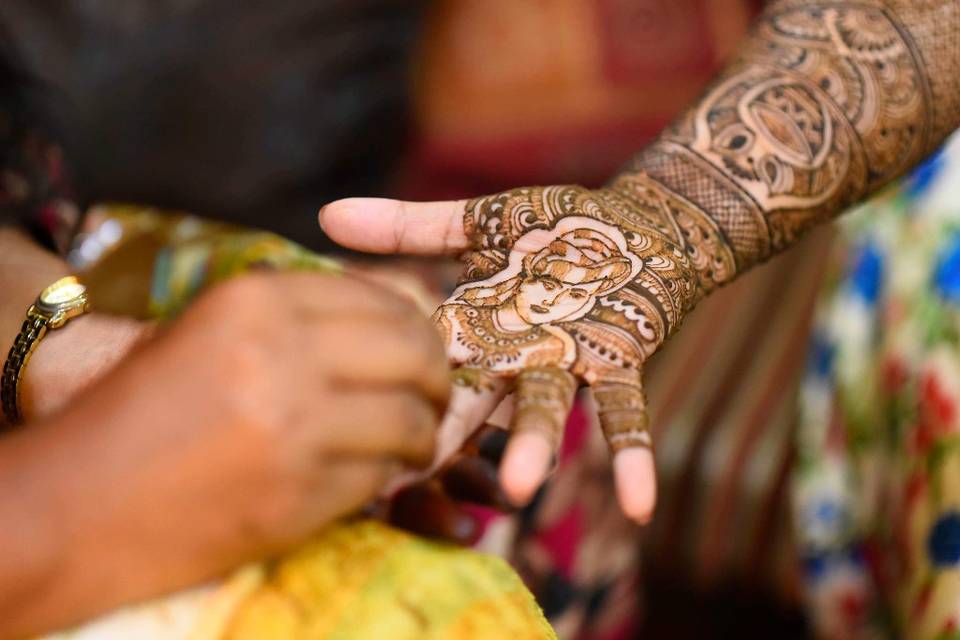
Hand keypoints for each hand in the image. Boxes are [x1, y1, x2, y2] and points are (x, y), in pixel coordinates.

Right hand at [6, 272, 449, 633]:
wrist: (73, 505)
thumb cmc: (138, 414)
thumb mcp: (210, 335)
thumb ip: (296, 319)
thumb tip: (394, 314)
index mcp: (255, 300)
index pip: (382, 297)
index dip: (417, 326)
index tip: (423, 350)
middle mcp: (282, 352)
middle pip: (414, 350)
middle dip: (438, 376)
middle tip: (438, 396)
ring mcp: (294, 427)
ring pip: (410, 419)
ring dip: (422, 435)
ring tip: (414, 443)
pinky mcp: (297, 497)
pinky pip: (380, 477)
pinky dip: (386, 478)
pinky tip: (372, 477)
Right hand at [321, 185, 721, 521]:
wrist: (637, 229)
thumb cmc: (553, 229)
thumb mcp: (476, 224)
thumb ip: (408, 227)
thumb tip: (326, 214)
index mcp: (472, 326)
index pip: (420, 365)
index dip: (386, 398)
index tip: (342, 437)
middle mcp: (512, 355)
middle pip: (471, 402)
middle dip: (442, 439)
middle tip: (404, 489)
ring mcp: (565, 363)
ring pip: (543, 409)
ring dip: (532, 447)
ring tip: (519, 491)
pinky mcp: (617, 362)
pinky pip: (623, 413)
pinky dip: (631, 457)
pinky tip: (639, 506)